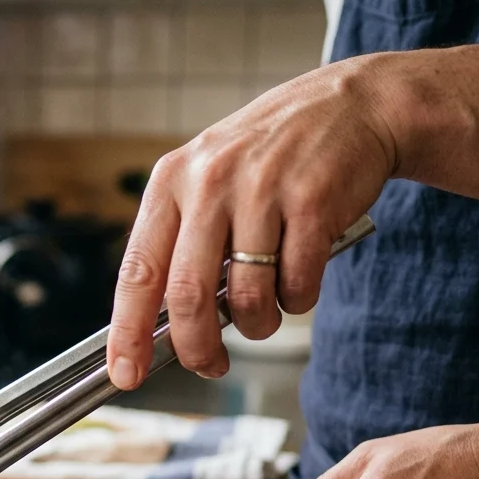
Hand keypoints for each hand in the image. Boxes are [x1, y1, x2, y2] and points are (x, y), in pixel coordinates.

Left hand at [107, 54, 398, 389]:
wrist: (352, 105)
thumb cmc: (270, 159)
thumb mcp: (207, 181)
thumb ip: (181, 243)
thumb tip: (158, 327)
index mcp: (171, 182)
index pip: (137, 272)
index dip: (128, 332)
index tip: (126, 373)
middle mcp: (210, 182)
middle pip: (188, 296)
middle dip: (197, 347)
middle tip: (209, 366)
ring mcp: (261, 190)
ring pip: (246, 298)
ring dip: (257, 325)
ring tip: (266, 314)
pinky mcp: (312, 201)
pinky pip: (296, 284)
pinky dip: (297, 300)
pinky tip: (299, 280)